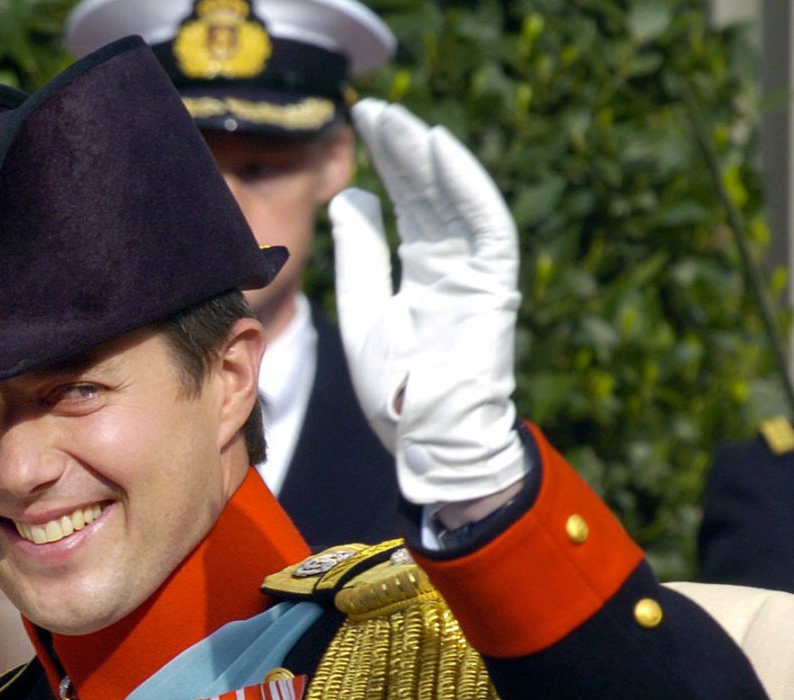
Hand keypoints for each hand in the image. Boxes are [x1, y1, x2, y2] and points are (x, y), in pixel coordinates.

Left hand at [328, 98, 528, 506]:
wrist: (428, 442)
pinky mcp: (493, 288)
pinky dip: (466, 188)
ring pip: (456, 203)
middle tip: (372, 110)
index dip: (388, 168)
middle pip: (430, 197)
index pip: (407, 209)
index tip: (359, 130)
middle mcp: (454, 269)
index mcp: (424, 275)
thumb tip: (352, 198)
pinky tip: (441, 154)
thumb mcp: (364, 312)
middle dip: (404, 152)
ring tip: (400, 123)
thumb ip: (361, 257)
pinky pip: (485, 227)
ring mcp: (476, 277)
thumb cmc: (396, 391)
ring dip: (431, 161)